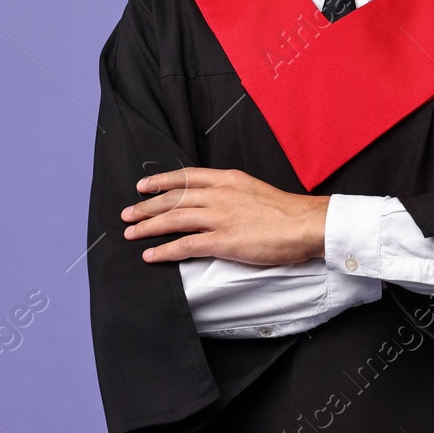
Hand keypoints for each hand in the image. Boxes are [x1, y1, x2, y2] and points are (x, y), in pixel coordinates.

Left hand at [122, 167, 328, 265]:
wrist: (305, 224)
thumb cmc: (285, 212)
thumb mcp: (254, 189)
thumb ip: (231, 193)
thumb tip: (214, 201)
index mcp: (228, 179)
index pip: (186, 177)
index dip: (161, 181)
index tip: (143, 186)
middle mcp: (219, 195)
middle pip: (173, 198)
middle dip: (146, 206)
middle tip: (127, 213)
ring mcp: (220, 217)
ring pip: (173, 219)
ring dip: (147, 227)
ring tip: (131, 234)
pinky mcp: (223, 241)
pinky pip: (185, 245)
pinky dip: (164, 250)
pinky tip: (151, 255)